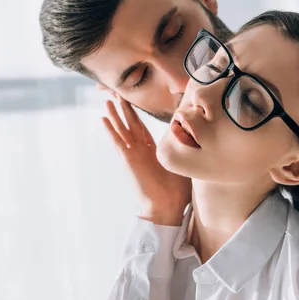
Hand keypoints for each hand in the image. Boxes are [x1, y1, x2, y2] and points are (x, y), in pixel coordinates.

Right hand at [102, 97, 190, 225]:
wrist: (167, 206)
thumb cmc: (177, 191)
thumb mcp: (182, 163)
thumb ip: (183, 150)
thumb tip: (196, 139)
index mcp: (152, 151)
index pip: (142, 127)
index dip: (136, 114)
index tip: (131, 101)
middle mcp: (141, 150)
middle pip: (130, 124)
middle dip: (124, 108)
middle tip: (117, 93)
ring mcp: (133, 154)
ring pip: (122, 129)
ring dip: (115, 115)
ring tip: (108, 100)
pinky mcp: (128, 159)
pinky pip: (118, 141)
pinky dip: (110, 130)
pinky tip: (103, 118)